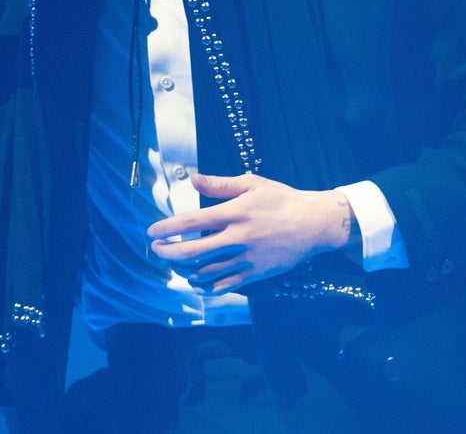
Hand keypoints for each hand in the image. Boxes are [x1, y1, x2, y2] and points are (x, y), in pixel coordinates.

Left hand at [146, 171, 354, 294]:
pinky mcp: (255, 273)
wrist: (313, 224)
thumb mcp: (253, 184)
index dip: (168, 228)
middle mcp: (237, 238)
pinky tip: (196, 281)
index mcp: (234, 213)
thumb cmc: (281, 200)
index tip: (152, 231)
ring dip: (184, 270)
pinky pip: (225, 285)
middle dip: (169, 252)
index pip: (192, 222)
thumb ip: (220, 184)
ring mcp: (246, 259)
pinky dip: (206, 286)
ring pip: (206, 272)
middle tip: (156, 249)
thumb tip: (193, 178)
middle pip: (193, 251)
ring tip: (174, 264)